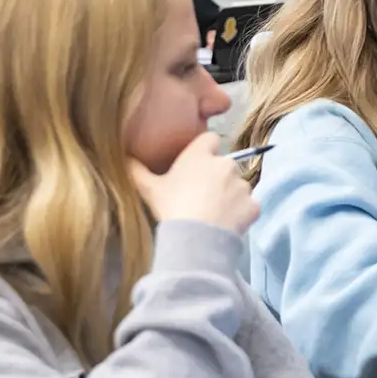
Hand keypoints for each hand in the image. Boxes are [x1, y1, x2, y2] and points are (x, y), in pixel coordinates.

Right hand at [128, 132, 259, 233]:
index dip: (206, 150)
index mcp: (201, 155)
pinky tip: (227, 224)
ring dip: (231, 195)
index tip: (198, 165)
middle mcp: (225, 164)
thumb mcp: (148, 189)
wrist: (197, 238)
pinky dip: (241, 213)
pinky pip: (249, 206)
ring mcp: (242, 185)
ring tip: (214, 213)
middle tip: (203, 196)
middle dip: (218, 177)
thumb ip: (136, 170)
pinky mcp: (253, 205)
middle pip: (225, 165)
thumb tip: (122, 158)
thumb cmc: (172, 208)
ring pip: (239, 186)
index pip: (210, 139)